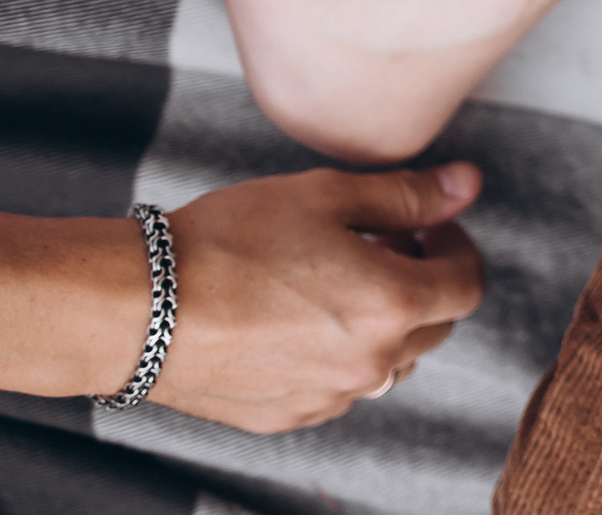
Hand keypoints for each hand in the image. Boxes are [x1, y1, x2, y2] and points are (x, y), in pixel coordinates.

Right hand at [147, 165, 485, 432]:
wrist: (135, 308)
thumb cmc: (226, 242)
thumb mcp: (325, 196)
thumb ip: (406, 196)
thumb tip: (466, 185)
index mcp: (390, 305)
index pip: (467, 285)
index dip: (456, 248)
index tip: (429, 227)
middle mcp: (370, 363)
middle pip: (435, 325)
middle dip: (423, 280)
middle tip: (382, 243)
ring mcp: (329, 397)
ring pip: (390, 362)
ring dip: (384, 322)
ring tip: (336, 279)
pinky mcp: (288, 416)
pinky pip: (341, 387)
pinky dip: (340, 354)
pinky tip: (299, 318)